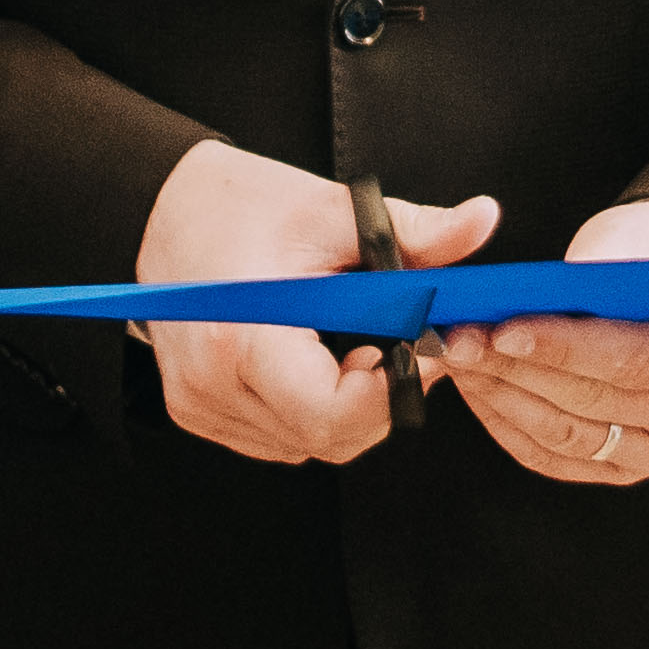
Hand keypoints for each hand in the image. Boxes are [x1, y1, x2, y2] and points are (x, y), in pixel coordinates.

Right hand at [135, 139, 501, 463]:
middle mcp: (210, 385)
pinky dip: (308, 409)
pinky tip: (312, 358)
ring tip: (347, 341)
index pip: (331, 415)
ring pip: (305, 443)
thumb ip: (415, 230)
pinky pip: (277, 436)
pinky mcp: (196, 412)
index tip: (416, 349)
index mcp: (240, 340)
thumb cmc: (240, 205)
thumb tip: (484, 221)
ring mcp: (198, 404)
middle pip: (327, 437)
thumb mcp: (332, 210)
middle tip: (391, 342)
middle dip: (376, 399)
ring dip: (344, 407)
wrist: (164, 208)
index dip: (390, 392)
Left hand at [432, 196, 648, 484]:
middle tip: (458, 338)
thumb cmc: (647, 257)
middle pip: (594, 400)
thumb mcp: (632, 241)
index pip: (633, 359)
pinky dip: (505, 421)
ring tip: (457, 355)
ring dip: (501, 394)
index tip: (504, 330)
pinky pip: (551, 457)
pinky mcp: (619, 469)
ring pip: (566, 434)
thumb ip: (595, 271)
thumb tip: (534, 295)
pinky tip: (474, 386)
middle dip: (517, 368)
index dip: (564, 348)